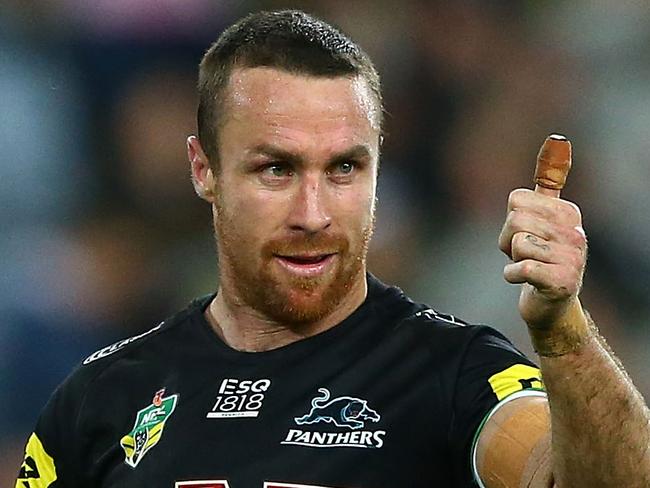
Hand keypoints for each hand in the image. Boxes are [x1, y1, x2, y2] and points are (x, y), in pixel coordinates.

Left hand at [498, 188, 586, 329]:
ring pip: (517, 244)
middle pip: (514, 221)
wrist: (551, 305)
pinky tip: (525, 281)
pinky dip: (512, 275)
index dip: (510, 220)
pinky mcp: (562, 282)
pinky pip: (520, 268)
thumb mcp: (543, 218)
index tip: (526, 234)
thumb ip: (548, 183)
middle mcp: (575, 233)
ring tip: (529, 267)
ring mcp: (572, 258)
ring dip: (512, 260)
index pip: (516, 199)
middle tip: (523, 255)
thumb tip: (558, 138)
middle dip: (508, 241)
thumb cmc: (541, 258)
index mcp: (568, 213)